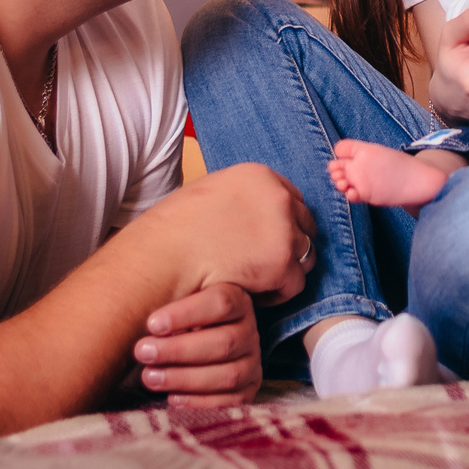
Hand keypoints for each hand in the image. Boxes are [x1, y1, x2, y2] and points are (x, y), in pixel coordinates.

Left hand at [134, 283, 262, 406]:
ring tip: (149, 377)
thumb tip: (149, 318)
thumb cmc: (172, 325)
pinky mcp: (247, 391)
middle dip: (179, 350)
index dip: (186, 314)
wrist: (182, 353)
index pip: (221, 303)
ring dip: (185, 378)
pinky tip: (172, 398)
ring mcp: (251, 363)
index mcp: (236, 300)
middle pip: (224, 342)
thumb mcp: (172, 308)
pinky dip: (200, 402)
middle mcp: (249, 332)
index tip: (151, 324)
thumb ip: (167, 303)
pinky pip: (231, 402)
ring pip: (228, 375)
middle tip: (142, 352)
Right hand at [137, 162, 315, 303]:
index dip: (284, 220)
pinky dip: (277, 293)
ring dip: (285, 268)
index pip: (292, 197)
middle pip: (305, 224)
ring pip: (305, 254)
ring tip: (257, 279)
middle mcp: (277, 197)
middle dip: (289, 244)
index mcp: (259, 175)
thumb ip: (240, 195)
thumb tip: (252, 208)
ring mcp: (283, 231)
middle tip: (265, 262)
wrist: (163, 259)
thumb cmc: (173, 230)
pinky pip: (295, 284)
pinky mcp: (281, 265)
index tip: (270, 237)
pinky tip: (252, 292)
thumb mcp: (209, 192)